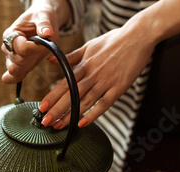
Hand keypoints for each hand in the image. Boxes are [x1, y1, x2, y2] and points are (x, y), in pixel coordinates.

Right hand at [1, 0, 69, 83]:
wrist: (40, 21)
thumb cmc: (41, 17)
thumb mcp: (44, 16)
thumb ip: (44, 24)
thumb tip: (46, 33)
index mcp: (11, 34)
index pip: (22, 48)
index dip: (35, 47)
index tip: (43, 41)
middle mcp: (8, 48)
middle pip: (17, 63)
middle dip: (32, 58)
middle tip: (40, 48)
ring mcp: (12, 58)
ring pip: (15, 72)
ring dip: (28, 67)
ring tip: (36, 55)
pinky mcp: (19, 65)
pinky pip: (13, 77)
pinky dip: (17, 79)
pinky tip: (24, 74)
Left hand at [39, 26, 155, 128]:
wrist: (137, 37)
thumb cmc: (114, 41)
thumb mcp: (89, 46)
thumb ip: (71, 57)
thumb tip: (50, 60)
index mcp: (84, 64)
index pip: (64, 84)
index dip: (52, 97)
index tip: (42, 108)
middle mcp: (92, 74)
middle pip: (71, 96)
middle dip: (56, 110)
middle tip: (45, 122)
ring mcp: (106, 82)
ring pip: (85, 102)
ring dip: (70, 116)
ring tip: (59, 126)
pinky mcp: (119, 88)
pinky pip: (104, 104)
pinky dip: (93, 114)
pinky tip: (82, 124)